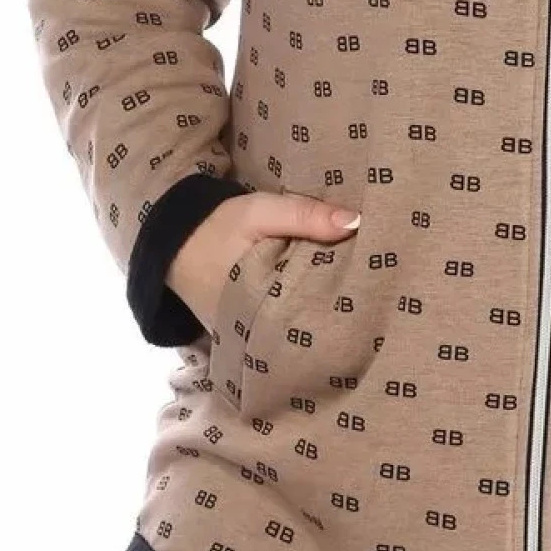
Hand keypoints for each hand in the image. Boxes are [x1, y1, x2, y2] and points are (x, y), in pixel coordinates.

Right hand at [166, 191, 362, 336]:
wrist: (173, 241)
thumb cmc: (218, 226)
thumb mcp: (260, 212)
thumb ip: (304, 216)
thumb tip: (356, 223)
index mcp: (259, 306)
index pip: (314, 316)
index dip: (346, 305)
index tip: (377, 291)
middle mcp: (255, 332)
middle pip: (309, 328)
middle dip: (339, 314)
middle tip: (377, 299)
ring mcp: (250, 337)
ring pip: (297, 330)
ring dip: (323, 315)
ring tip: (364, 303)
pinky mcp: (247, 331)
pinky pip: (283, 327)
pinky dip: (304, 315)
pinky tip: (331, 304)